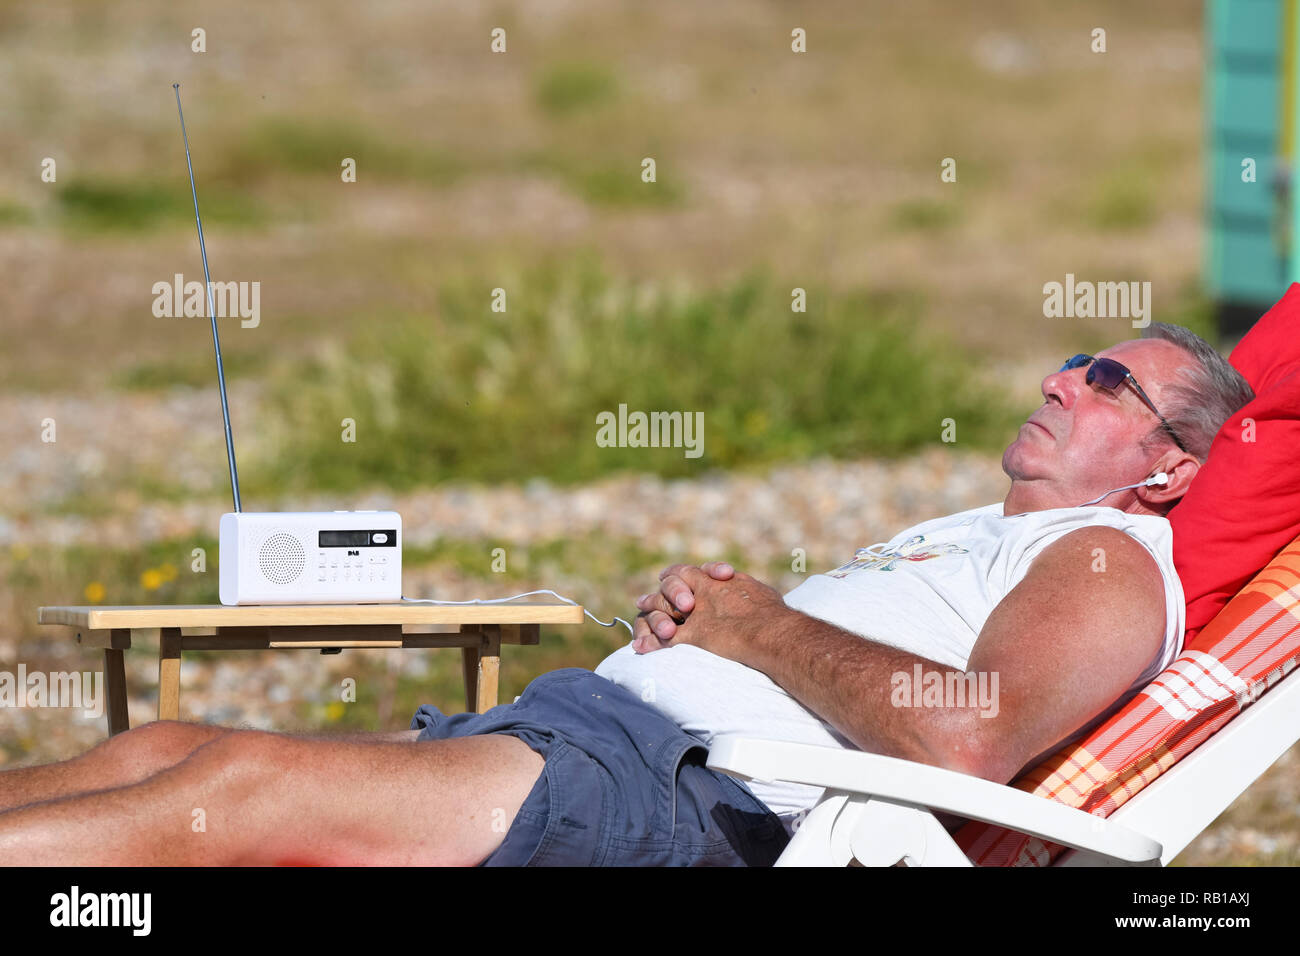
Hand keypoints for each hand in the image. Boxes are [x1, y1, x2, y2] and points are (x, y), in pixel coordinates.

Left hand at [634, 564, 784, 660]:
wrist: (773, 631)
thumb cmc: (773, 615)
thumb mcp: (759, 592)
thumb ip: (746, 590)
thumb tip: (751, 592)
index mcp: (717, 581)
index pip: (690, 571)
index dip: (676, 575)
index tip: (665, 577)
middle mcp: (702, 591)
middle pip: (669, 587)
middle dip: (656, 597)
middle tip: (642, 601)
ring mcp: (695, 613)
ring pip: (662, 611)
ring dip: (650, 618)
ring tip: (639, 628)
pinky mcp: (692, 634)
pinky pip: (665, 639)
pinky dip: (651, 644)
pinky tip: (640, 648)